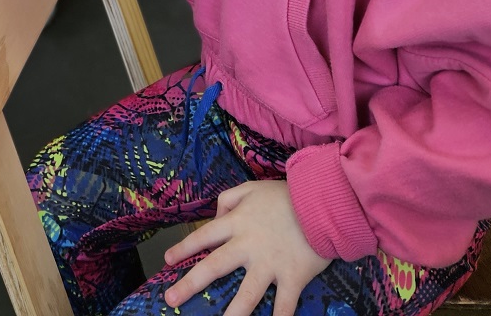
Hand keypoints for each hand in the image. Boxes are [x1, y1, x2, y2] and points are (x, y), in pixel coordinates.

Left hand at [163, 181, 330, 314]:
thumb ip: (229, 200)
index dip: (183, 248)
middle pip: (214, 267)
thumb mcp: (252, 188)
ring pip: (246, 294)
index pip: (203, 237)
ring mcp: (270, 264)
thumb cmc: (286, 195)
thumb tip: (215, 217)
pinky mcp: (293, 277)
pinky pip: (284, 305)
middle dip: (190, 284)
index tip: (168, 260)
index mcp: (237, 223)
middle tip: (171, 298)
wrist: (323, 201)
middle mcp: (248, 246)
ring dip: (232, 314)